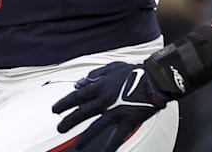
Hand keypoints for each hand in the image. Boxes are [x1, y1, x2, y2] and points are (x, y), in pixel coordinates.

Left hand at [52, 61, 171, 151]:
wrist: (156, 79)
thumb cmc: (136, 71)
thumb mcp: (112, 67)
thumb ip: (95, 75)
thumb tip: (80, 83)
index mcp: (101, 86)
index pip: (77, 96)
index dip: (64, 103)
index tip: (55, 110)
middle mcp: (105, 100)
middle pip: (82, 113)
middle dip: (69, 121)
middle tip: (60, 127)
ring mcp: (116, 112)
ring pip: (96, 127)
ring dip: (85, 137)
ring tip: (76, 146)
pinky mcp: (127, 121)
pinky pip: (117, 137)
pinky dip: (109, 147)